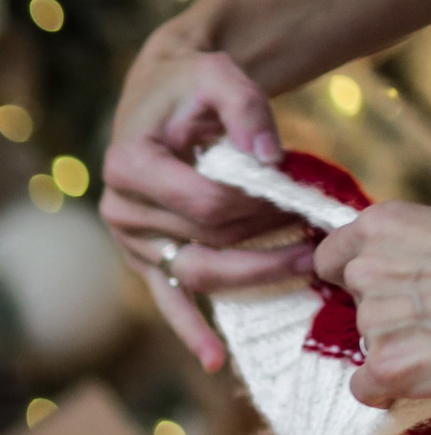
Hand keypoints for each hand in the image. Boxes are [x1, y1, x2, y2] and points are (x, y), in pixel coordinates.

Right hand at [103, 43, 310, 368]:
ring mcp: (132, 242)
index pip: (204, 201)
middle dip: (265, 233)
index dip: (257, 200)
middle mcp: (120, 210)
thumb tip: (269, 161)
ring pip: (200, 272)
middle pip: (207, 239)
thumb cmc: (187, 88)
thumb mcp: (217, 75)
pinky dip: (191, 331)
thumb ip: (245, 107)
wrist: (158, 101)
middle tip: (313, 224)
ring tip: (302, 260)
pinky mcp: (146, 261)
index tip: (295, 188)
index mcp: (128, 166)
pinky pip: (170, 301)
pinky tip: (213, 359)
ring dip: (254, 271)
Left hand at [316, 202, 430, 405]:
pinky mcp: (387, 365)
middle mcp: (369, 268)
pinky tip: (428, 374)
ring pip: (366, 343)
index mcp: (384, 226)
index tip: (384, 285)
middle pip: (354, 302)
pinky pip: (365, 386)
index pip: (332, 257)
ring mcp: (375, 319)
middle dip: (387, 310)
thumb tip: (372, 268)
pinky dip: (389, 389)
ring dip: (399, 345)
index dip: (354, 275)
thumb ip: (410, 247)